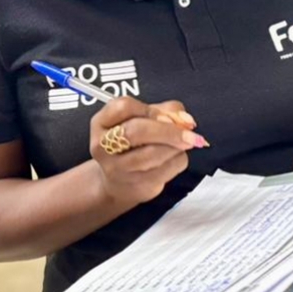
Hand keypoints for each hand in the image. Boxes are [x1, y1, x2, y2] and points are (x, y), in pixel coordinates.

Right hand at [89, 97, 206, 206]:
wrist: (121, 181)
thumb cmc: (135, 141)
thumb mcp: (143, 118)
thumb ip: (165, 110)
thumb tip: (185, 120)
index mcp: (102, 122)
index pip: (123, 106)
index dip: (150, 109)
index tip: (166, 114)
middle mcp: (104, 146)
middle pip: (137, 131)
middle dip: (169, 130)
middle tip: (190, 133)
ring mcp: (117, 168)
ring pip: (153, 154)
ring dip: (175, 146)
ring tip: (183, 143)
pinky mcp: (136, 185)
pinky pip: (166, 169)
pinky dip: (178, 160)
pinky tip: (175, 157)